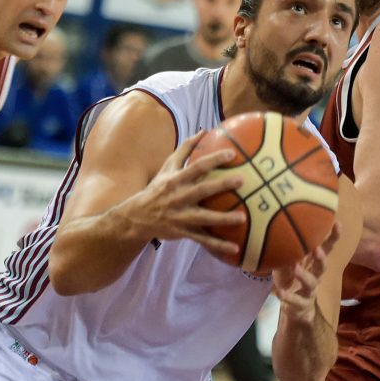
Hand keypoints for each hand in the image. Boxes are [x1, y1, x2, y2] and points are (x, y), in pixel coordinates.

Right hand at [130, 131, 245, 257]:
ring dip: (223, 219)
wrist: (137, 216)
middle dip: (221, 185)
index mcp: (176, 180)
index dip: (213, 160)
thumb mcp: (167, 167)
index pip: (196, 167)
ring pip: (204, 218)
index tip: (231, 154)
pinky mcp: (183, 232)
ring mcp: (181, 216)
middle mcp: (178, 198)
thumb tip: (203, 131)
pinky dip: (218, 245)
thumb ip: (185, 149)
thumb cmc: (158, 188)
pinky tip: (236, 249)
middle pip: (202, 190)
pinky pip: (203, 240)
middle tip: (242, 181)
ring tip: (242, 218)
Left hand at [272, 222, 341, 324]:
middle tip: (316, 249)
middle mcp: (315, 276)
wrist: (296, 309)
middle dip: (321, 257)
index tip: (337, 223)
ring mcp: (310, 291)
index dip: (333, 237)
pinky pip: (295, 300)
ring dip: (303, 275)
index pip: (327, 248)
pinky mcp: (301, 304)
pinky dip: (287, 296)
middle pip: (322, 266)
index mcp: (314, 264)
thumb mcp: (286, 263)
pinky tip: (279, 292)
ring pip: (311, 283)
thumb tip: (276, 228)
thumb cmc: (291, 279)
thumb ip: (285, 249)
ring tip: (294, 267)